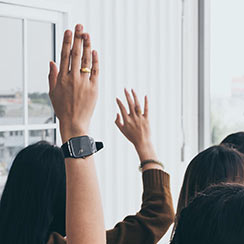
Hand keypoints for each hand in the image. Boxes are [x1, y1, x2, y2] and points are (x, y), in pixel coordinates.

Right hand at [48, 24, 98, 141]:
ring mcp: (84, 83)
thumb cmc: (62, 108)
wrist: (74, 122)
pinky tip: (95, 51)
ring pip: (87, 61)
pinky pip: (96, 72)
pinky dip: (96, 61)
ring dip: (88, 46)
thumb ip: (52, 76)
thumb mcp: (53, 92)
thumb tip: (52, 61)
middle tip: (80, 27)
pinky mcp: (94, 89)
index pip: (64, 55)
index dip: (67, 42)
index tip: (68, 31)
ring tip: (88, 35)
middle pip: (76, 54)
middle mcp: (73, 78)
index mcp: (61, 78)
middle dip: (78, 39)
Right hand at [115, 89, 150, 148]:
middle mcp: (133, 118)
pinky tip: (146, 95)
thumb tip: (117, 113)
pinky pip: (146, 109)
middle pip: (130, 104)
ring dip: (135, 96)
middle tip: (125, 89)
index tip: (117, 98)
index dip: (119, 102)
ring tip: (132, 90)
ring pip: (137, 105)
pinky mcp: (147, 119)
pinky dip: (146, 102)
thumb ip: (117, 122)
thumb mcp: (122, 130)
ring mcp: (140, 118)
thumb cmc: (131, 136)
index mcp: (126, 120)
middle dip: (127, 95)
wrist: (142, 142)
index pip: (122, 108)